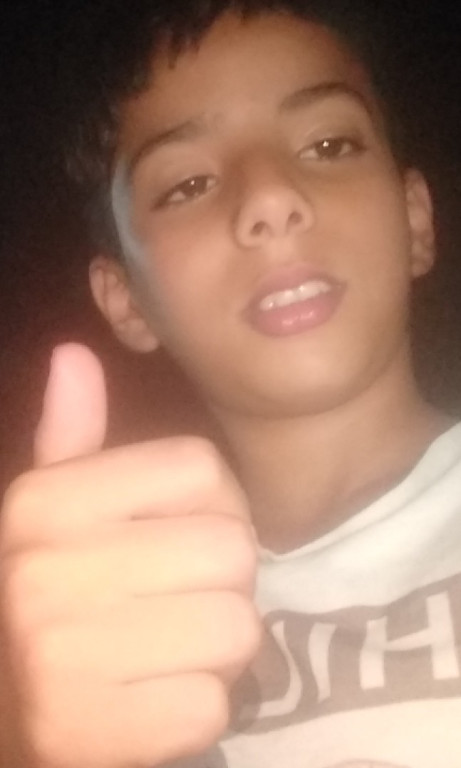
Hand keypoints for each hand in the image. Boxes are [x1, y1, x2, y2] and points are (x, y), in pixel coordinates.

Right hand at [0, 344, 259, 767]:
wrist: (2, 711)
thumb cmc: (45, 595)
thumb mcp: (48, 513)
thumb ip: (70, 437)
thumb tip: (74, 354)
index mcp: (42, 503)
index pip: (201, 468)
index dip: (215, 504)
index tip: (186, 532)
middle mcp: (44, 572)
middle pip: (232, 549)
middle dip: (223, 580)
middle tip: (180, 600)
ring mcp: (61, 660)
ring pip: (237, 629)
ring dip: (216, 646)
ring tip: (167, 648)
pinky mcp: (90, 736)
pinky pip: (213, 705)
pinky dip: (197, 706)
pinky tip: (151, 700)